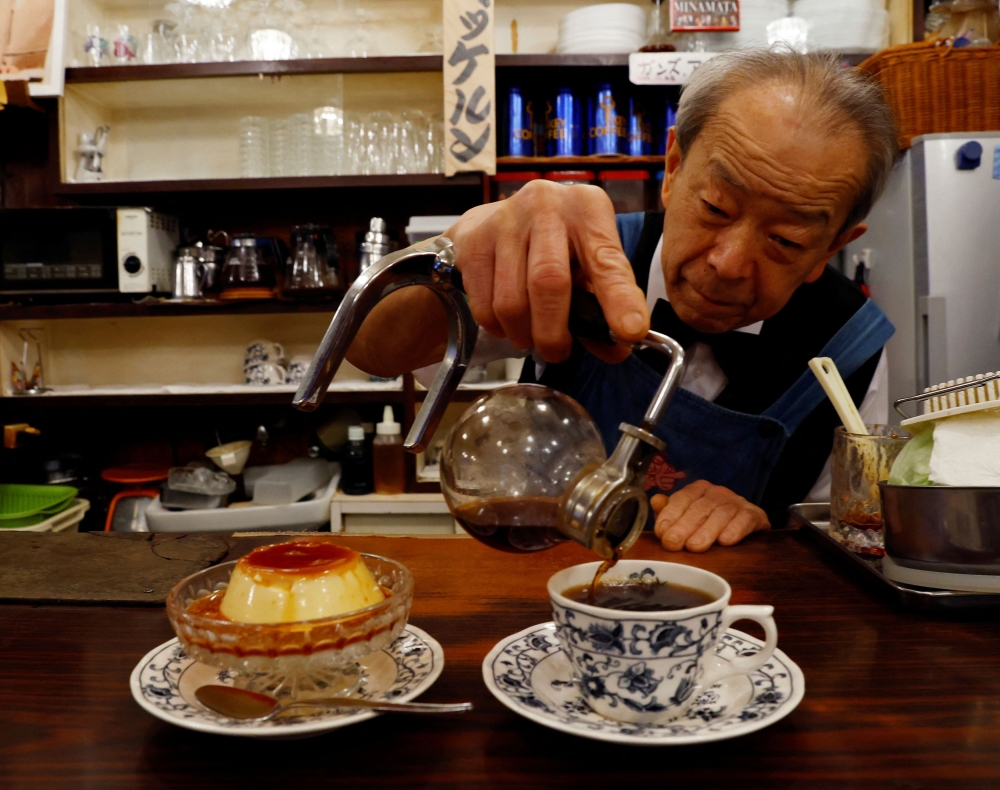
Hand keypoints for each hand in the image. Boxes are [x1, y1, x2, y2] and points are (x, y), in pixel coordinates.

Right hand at [445, 181, 648, 362]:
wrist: (495, 220)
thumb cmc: (553, 248)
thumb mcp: (587, 266)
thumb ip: (602, 307)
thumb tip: (615, 350)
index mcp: (588, 209)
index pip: (607, 260)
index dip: (619, 299)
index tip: (630, 331)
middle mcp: (547, 205)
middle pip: (549, 282)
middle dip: (553, 332)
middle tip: (556, 353)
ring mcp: (505, 219)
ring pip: (512, 300)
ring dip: (522, 333)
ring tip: (529, 335)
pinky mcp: (473, 239)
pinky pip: (484, 305)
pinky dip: (497, 327)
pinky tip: (505, 322)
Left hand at [650, 481, 769, 552]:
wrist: (746, 523)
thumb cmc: (709, 521)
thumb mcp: (687, 516)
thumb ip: (669, 510)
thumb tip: (655, 501)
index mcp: (698, 489)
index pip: (681, 499)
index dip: (670, 515)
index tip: (661, 533)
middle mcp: (717, 492)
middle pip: (699, 508)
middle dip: (684, 526)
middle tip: (673, 543)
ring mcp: (737, 502)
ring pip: (721, 515)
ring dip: (707, 531)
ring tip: (695, 546)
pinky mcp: (754, 515)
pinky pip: (744, 520)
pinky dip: (735, 530)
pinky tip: (725, 541)